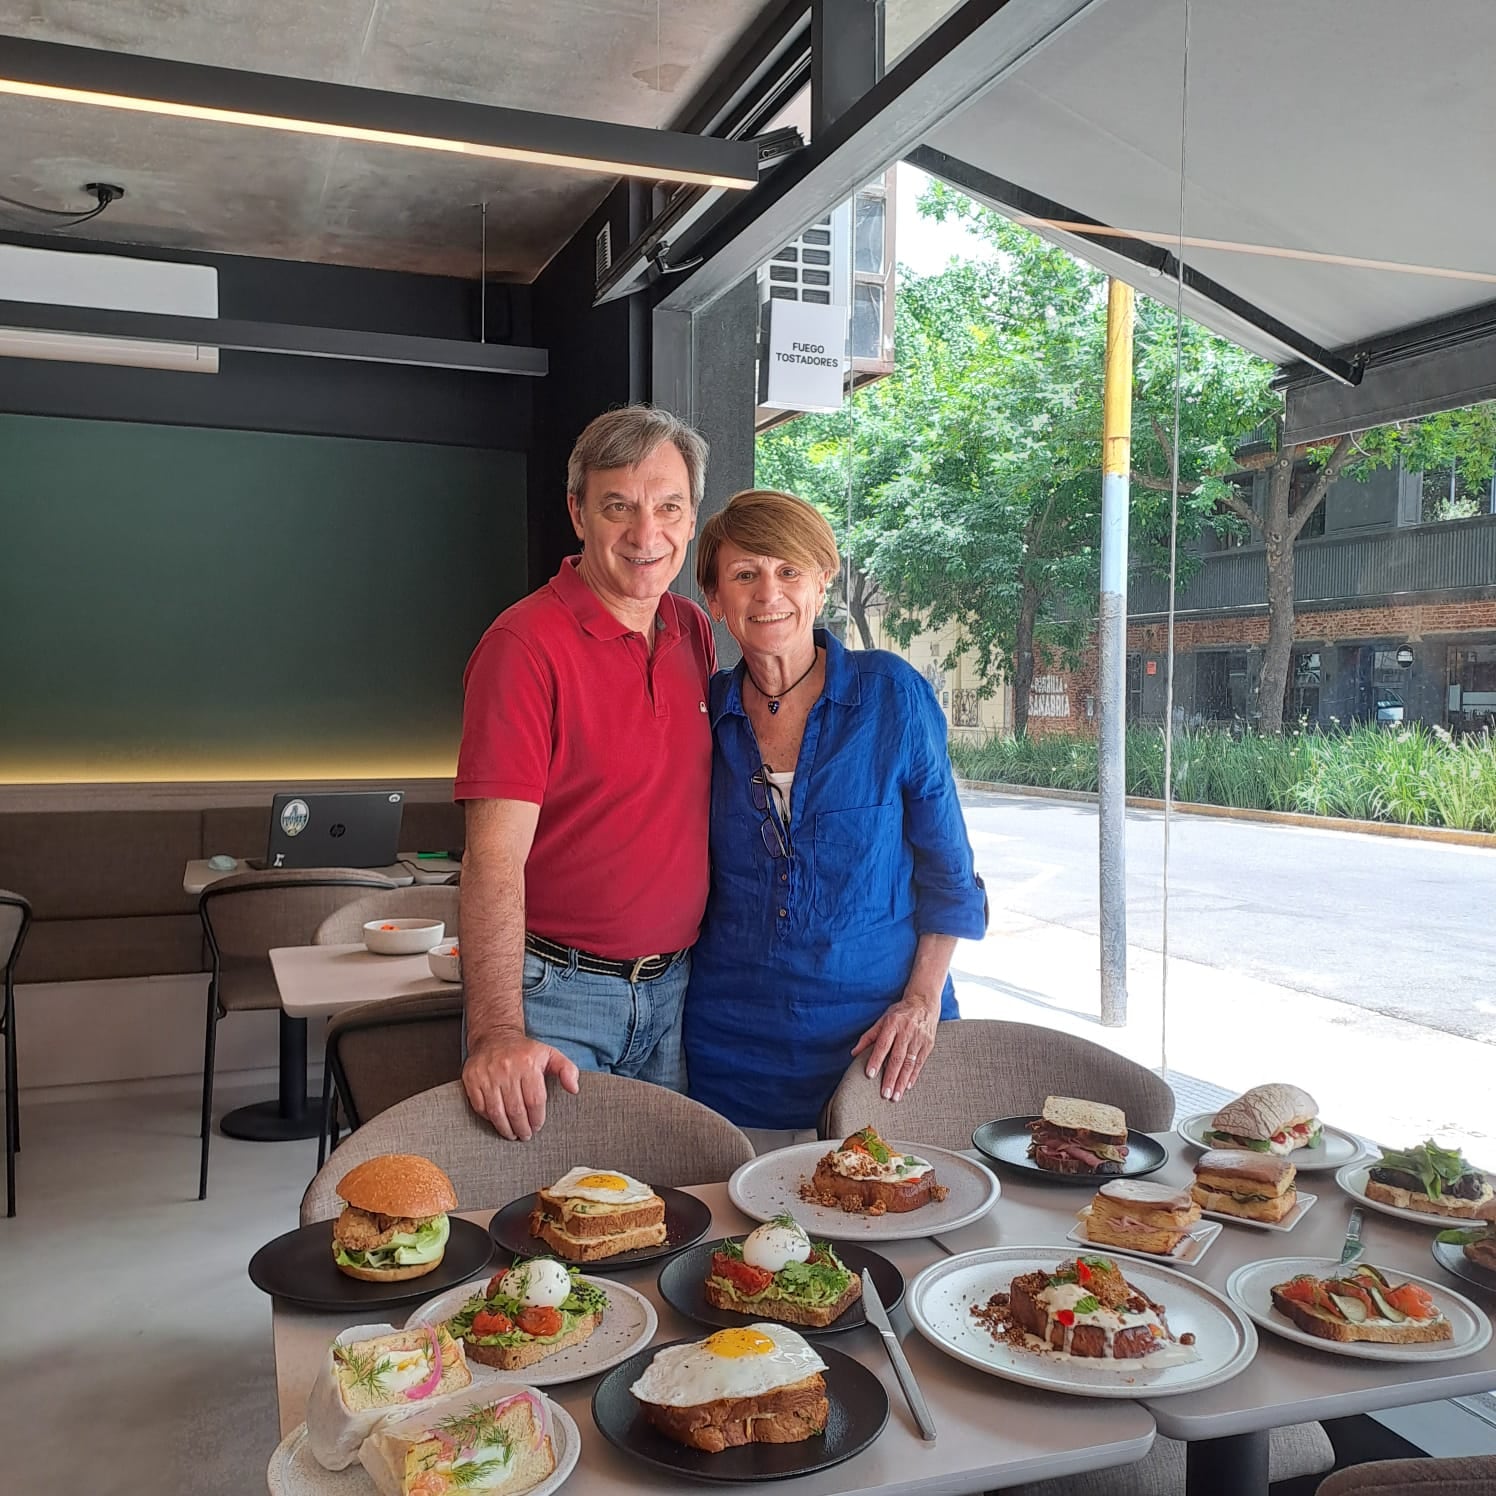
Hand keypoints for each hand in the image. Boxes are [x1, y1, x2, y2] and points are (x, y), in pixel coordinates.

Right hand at [462, 1033, 579, 1140]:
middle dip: (522, 1128)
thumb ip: (567, 1070)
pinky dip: (489, 1118)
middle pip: (516, 1110)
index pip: (534, 1101)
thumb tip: (574, 1088)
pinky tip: (497, 1121)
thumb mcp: (550, 1055)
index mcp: (528, 1064)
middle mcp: (507, 1069)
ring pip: (497, 1112)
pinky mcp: (472, 1079)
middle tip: (525, 1135)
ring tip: (512, 1134)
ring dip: (506, 1128)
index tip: (537, 1126)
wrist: (494, 1037)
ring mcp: (487, 1074)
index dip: (537, 1119)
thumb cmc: (525, 1051)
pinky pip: (480, 1107)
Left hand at [850, 991, 940, 1101]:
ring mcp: (919, 1038)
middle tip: (885, 1094)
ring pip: (910, 1063)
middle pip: (897, 1058)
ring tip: (896, 1096)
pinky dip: (914, 1076)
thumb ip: (869, 1036)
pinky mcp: (928, 1044)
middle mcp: (906, 1032)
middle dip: (891, 1078)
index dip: (876, 1060)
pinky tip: (908, 1086)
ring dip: (902, 1081)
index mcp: (892, 1024)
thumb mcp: (882, 1019)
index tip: (870, 1074)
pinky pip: (920, 1062)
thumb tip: (854, 1053)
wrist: (924, 1002)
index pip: (883, 1045)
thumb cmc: (899, 1013)